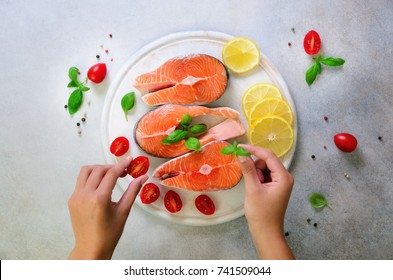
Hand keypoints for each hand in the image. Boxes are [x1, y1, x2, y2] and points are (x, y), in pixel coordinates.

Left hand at [68, 157, 147, 259]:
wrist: (90, 248)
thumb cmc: (110, 233)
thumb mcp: (123, 212)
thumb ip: (132, 191)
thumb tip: (143, 177)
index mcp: (99, 199)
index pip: (111, 174)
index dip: (122, 165)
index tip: (130, 160)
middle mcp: (85, 195)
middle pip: (98, 170)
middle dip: (111, 167)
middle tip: (123, 171)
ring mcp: (76, 197)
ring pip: (85, 172)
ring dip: (99, 169)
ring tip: (110, 175)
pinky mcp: (72, 200)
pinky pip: (81, 181)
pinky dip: (91, 178)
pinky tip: (101, 185)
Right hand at [238, 144, 293, 258]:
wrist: (266, 232)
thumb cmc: (261, 214)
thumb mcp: (253, 189)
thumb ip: (248, 169)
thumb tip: (241, 154)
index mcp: (283, 177)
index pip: (269, 156)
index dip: (254, 149)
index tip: (240, 147)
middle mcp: (285, 177)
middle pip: (267, 161)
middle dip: (255, 167)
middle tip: (250, 181)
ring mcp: (281, 182)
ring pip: (264, 167)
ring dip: (255, 173)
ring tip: (254, 188)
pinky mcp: (275, 186)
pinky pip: (264, 175)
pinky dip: (257, 178)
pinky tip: (255, 189)